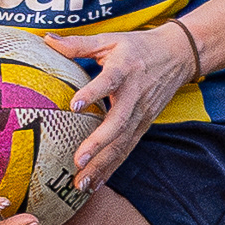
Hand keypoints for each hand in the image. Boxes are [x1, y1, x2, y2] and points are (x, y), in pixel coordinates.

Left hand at [43, 24, 196, 193]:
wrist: (178, 55)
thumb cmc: (137, 47)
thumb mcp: (109, 40)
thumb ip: (78, 44)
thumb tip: (46, 40)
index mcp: (124, 71)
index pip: (108, 82)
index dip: (92, 93)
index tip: (74, 105)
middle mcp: (134, 96)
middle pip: (118, 123)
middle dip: (98, 144)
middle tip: (77, 160)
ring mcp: (141, 114)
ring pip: (122, 143)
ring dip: (103, 164)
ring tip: (82, 182)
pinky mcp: (143, 126)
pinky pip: (126, 149)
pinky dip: (112, 168)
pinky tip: (96, 184)